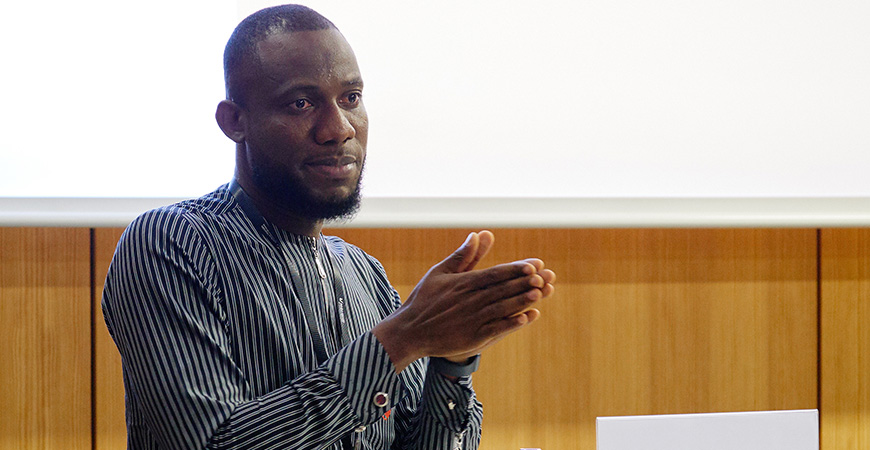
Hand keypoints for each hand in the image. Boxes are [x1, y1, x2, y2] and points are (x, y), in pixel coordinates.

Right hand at [373, 231, 555, 371]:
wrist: (409, 332)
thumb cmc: (424, 299)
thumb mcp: (440, 272)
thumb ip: (462, 256)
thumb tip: (478, 234)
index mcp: (463, 283)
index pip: (494, 274)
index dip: (515, 269)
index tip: (534, 264)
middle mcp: (469, 300)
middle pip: (502, 289)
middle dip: (525, 283)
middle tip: (546, 276)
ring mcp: (471, 320)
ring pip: (501, 308)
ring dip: (521, 301)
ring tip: (540, 293)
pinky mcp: (471, 338)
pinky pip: (494, 330)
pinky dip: (510, 324)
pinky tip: (525, 319)